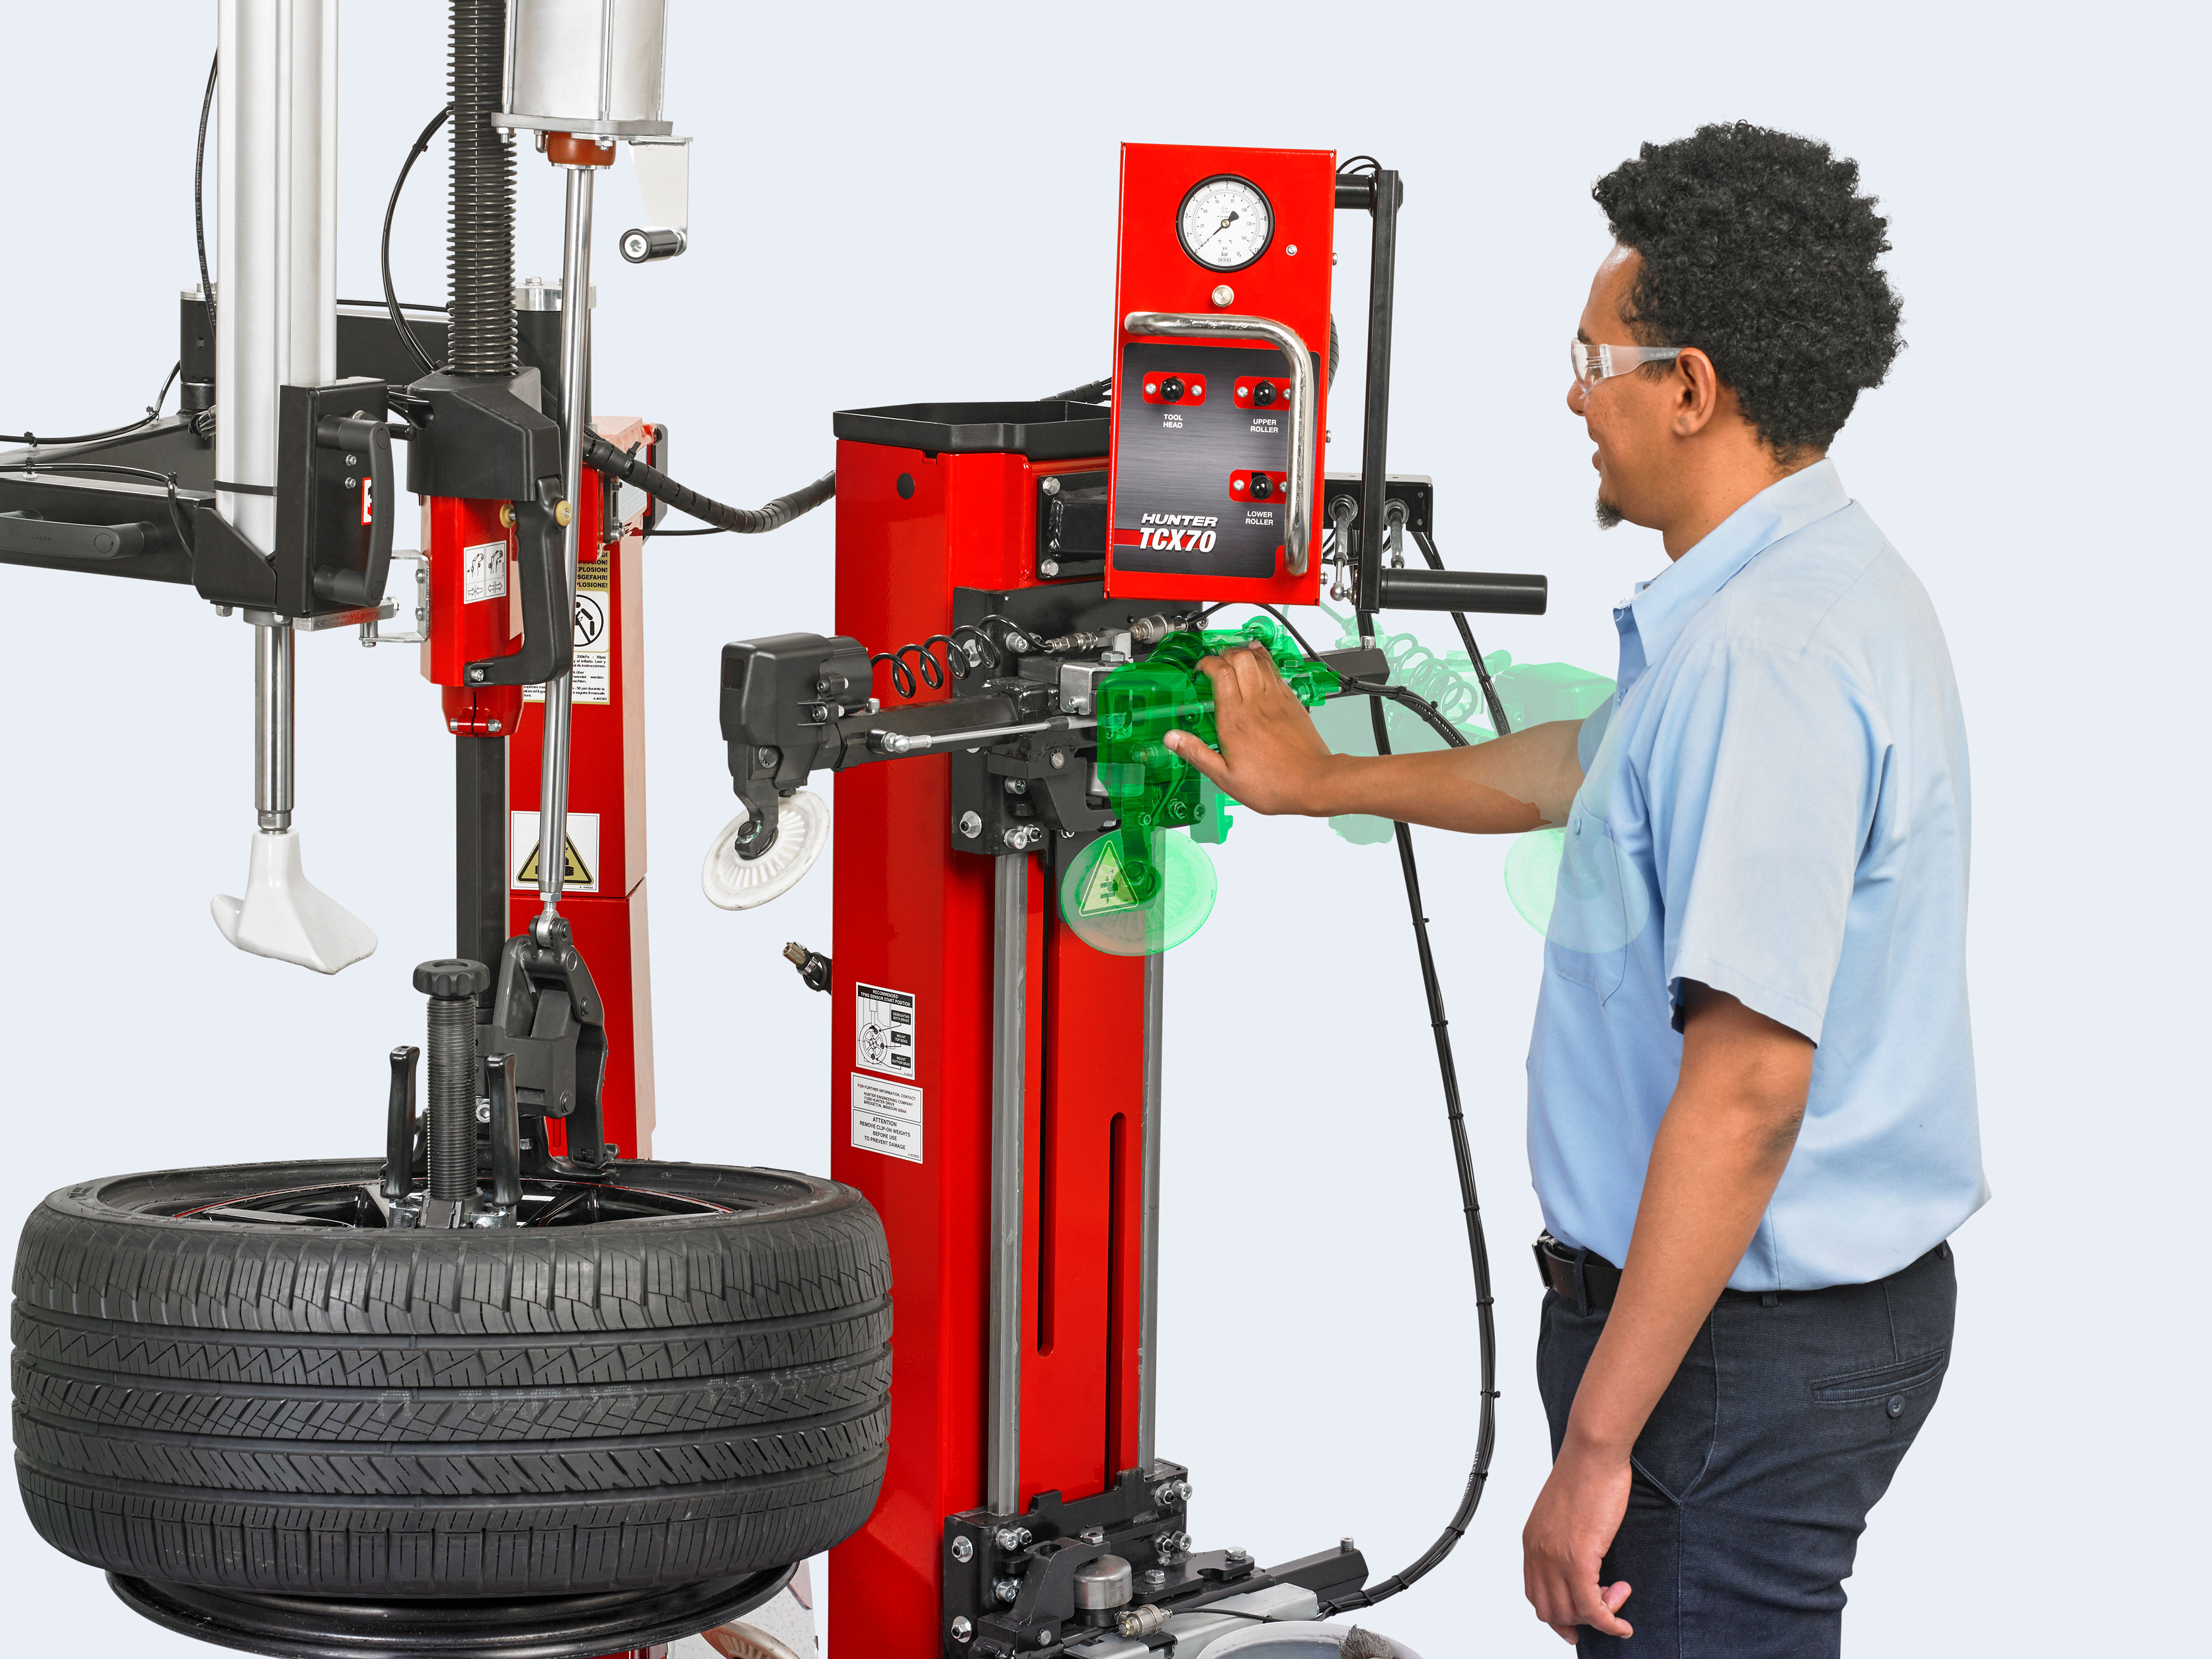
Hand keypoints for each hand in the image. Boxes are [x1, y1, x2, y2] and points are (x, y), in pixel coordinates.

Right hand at [1163, 642, 1341, 815]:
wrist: (1314, 782)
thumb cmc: (1274, 784)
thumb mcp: (1225, 777)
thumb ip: (1197, 753)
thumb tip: (1172, 738)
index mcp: (1235, 720)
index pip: (1219, 673)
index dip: (1207, 664)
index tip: (1200, 671)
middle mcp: (1256, 703)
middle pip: (1239, 657)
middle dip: (1224, 654)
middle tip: (1216, 665)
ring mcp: (1276, 699)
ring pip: (1259, 659)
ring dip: (1243, 653)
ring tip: (1233, 659)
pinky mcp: (1291, 701)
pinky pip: (1275, 670)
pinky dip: (1264, 659)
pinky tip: (1259, 658)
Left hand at [1522, 1437, 1634, 1642]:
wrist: (1593, 1454)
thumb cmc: (1584, 1474)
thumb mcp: (1563, 1513)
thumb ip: (1563, 1539)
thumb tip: (1579, 1561)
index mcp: (1532, 1541)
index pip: (1534, 1594)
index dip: (1557, 1614)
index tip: (1576, 1623)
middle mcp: (1539, 1552)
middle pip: (1550, 1610)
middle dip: (1580, 1618)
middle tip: (1605, 1605)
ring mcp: (1556, 1558)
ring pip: (1571, 1614)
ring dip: (1599, 1616)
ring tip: (1618, 1595)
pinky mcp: (1579, 1559)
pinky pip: (1593, 1609)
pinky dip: (1609, 1623)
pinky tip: (1622, 1623)